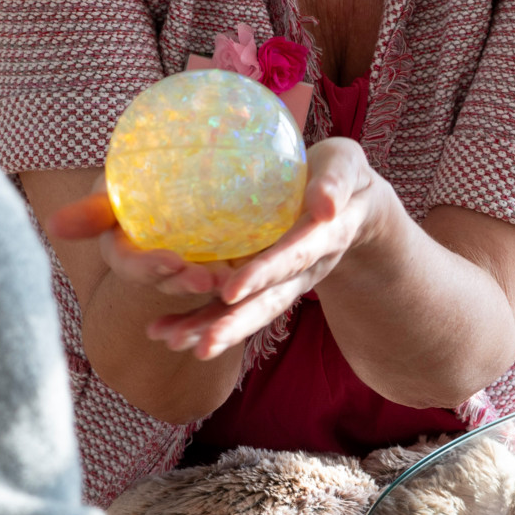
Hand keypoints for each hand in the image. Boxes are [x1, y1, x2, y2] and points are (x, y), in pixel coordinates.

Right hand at [48, 181, 233, 304]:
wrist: (176, 163)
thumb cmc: (134, 174)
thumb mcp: (112, 186)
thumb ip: (92, 209)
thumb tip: (51, 226)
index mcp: (126, 252)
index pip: (134, 265)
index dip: (150, 268)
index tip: (171, 261)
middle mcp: (157, 264)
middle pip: (171, 279)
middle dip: (188, 283)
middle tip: (212, 279)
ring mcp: (189, 263)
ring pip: (201, 280)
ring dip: (216, 286)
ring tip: (234, 281)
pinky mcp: (221, 256)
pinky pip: (232, 269)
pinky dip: (243, 274)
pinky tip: (259, 270)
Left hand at [145, 137, 386, 360]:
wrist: (350, 204)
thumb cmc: (344, 176)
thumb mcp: (347, 169)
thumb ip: (337, 183)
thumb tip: (325, 204)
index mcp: (322, 239)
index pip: (292, 258)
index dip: (264, 274)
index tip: (232, 291)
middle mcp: (301, 269)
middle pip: (267, 301)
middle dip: (234, 323)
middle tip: (201, 345)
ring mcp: (280, 280)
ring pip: (247, 310)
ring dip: (211, 327)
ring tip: (174, 342)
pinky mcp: (260, 281)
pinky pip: (230, 305)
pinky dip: (198, 319)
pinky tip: (164, 330)